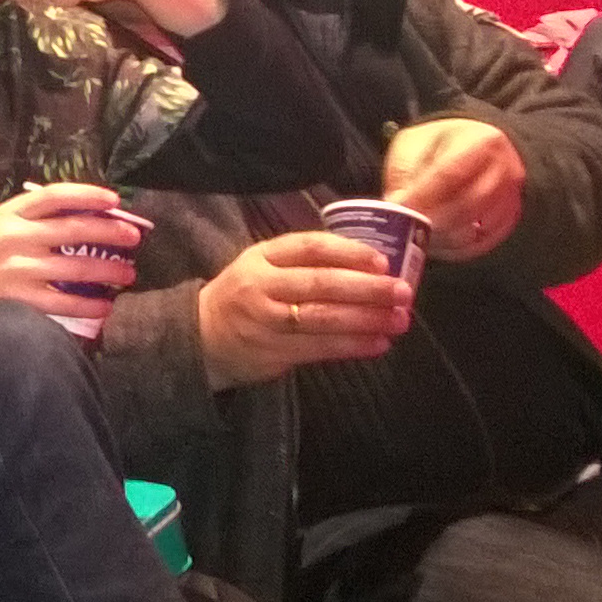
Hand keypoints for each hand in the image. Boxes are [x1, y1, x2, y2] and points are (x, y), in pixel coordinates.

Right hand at [0, 183, 144, 343]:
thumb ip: (33, 221)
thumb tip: (88, 219)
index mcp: (8, 213)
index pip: (54, 195)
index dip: (88, 194)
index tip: (115, 200)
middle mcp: (14, 237)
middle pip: (74, 228)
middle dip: (111, 232)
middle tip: (134, 238)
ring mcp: (16, 269)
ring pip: (76, 266)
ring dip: (109, 270)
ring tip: (128, 274)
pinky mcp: (18, 300)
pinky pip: (64, 301)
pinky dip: (89, 305)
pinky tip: (105, 307)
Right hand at [196, 232, 412, 390]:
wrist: (199, 336)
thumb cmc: (245, 295)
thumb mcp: (262, 266)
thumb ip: (304, 262)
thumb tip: (369, 264)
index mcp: (261, 257)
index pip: (310, 248)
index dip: (349, 252)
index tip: (383, 260)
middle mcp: (262, 287)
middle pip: (320, 284)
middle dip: (367, 288)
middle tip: (402, 292)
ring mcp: (265, 322)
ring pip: (323, 319)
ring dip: (366, 320)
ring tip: (399, 320)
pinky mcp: (271, 353)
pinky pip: (318, 349)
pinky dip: (351, 347)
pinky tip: (377, 344)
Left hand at [382, 118, 523, 261]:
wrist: (473, 150)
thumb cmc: (440, 147)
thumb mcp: (416, 144)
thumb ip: (405, 171)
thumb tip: (396, 203)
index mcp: (484, 142)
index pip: (451, 174)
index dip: (423, 195)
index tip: (400, 207)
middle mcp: (507, 171)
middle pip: (467, 206)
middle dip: (432, 220)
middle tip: (405, 226)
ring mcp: (512, 199)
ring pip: (473, 231)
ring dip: (440, 237)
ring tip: (416, 232)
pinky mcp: (508, 223)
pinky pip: (479, 245)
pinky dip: (453, 249)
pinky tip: (434, 239)